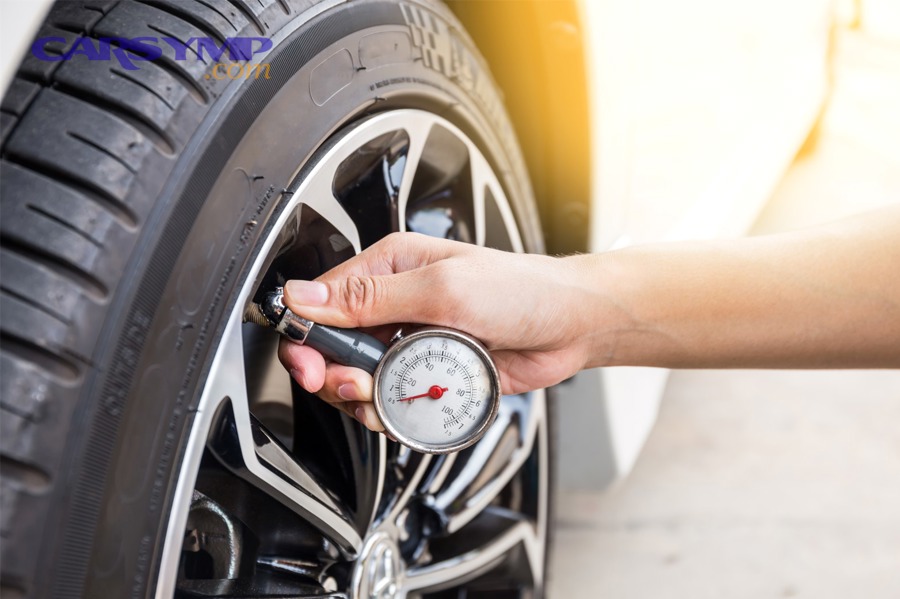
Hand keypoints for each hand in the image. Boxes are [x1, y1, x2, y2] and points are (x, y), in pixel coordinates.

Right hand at [278, 232, 598, 430]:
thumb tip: (306, 296)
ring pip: (360, 379)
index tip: (311, 365)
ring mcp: (410, 341)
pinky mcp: (428, 373)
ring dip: (364, 398)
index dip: (307, 338)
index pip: (322, 301)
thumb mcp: (442, 288)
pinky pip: (392, 399)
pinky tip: (407, 408)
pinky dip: (392, 411)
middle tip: (356, 385)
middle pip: (334, 348)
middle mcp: (394, 304)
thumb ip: (371, 297)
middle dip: (336, 374)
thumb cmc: (520, 290)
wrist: (569, 325)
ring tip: (385, 398)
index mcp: (389, 268)